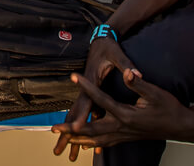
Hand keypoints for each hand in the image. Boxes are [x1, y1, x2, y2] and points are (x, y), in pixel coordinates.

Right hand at [52, 36, 139, 161]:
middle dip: (68, 133)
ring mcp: (86, 92)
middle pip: (75, 113)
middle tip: (59, 151)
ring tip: (66, 153)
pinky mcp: (89, 94)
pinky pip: (85, 114)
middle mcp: (85, 88)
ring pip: (77, 116)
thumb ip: (126, 64)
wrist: (101, 39)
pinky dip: (82, 128)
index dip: (82, 115)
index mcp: (92, 80)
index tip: (77, 129)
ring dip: (72, 134)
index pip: (86, 100)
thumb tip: (134, 74)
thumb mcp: (117, 53)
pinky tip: (84, 141)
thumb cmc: (108, 46)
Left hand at [53, 69, 193, 151]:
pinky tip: (86, 145)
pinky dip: (93, 143)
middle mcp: (122, 127)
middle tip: (54, 127)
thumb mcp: (155, 92)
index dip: (86, 86)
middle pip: (90, 128)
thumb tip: (128, 73)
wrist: (182, 126)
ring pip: (96, 139)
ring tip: (63, 139)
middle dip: (71, 128)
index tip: (74, 76)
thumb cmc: (169, 108)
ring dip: (78, 139)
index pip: (100, 98)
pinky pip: (105, 142)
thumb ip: (138, 83)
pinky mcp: (127, 137)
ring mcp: (124, 134)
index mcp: (125, 114)